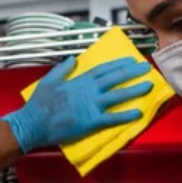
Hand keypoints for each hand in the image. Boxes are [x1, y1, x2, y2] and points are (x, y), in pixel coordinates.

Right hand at [4, 56, 152, 152]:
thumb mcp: (49, 80)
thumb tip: (73, 59)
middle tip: (146, 69)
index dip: (119, 65)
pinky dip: (126, 116)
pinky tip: (138, 113)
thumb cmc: (39, 103)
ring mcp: (92, 106)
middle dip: (132, 73)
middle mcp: (89, 91)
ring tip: (148, 86)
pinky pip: (113, 118)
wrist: (33, 123)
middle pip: (115, 79)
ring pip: (118, 96)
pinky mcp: (91, 122)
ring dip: (134, 90)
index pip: (104, 69)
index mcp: (79, 80)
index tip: (131, 61)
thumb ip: (63, 69)